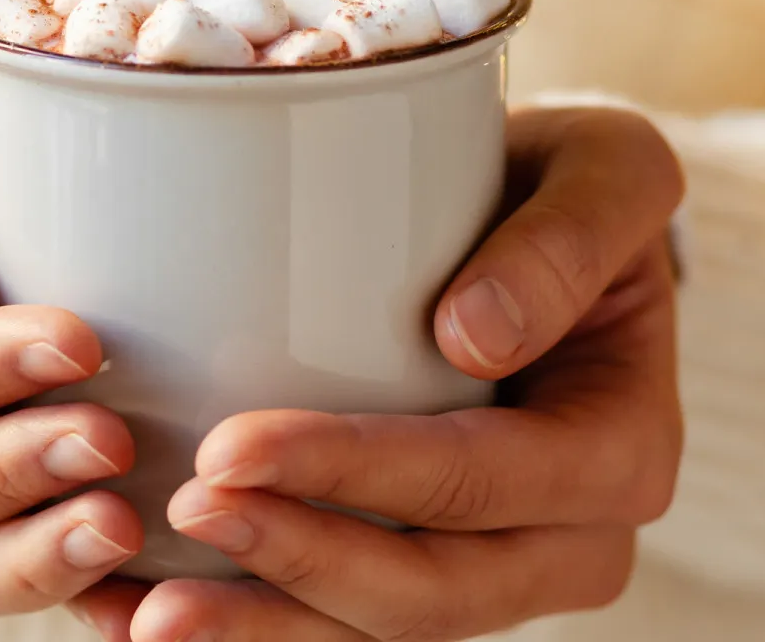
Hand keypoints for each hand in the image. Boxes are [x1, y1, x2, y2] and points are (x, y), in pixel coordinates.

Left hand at [71, 106, 684, 640]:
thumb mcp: (609, 169)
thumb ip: (568, 237)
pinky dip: (256, 624)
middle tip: (180, 512)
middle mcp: (571, 542)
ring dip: (262, 628)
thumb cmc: (576, 190)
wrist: (555, 235)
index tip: (232, 446)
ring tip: (143, 614)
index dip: (355, 475)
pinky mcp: (430, 571)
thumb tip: (473, 333)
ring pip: (378, 630)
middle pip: (429, 591)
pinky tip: (148, 614)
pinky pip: (342, 621)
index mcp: (621, 452)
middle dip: (296, 562)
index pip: (478, 480)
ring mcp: (499, 571)